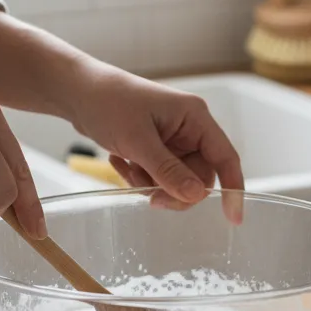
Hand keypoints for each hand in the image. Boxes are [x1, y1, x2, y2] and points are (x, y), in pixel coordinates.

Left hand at [68, 65, 244, 221]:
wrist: (77, 92)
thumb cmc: (109, 104)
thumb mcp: (138, 141)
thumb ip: (168, 171)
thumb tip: (196, 196)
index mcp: (195, 118)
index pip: (226, 158)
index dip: (233, 189)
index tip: (233, 218)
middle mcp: (189, 129)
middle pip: (199, 177)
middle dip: (174, 190)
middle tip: (149, 196)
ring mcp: (172, 140)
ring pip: (176, 181)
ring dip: (151, 184)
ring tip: (126, 167)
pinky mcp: (156, 148)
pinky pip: (158, 176)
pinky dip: (139, 177)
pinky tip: (119, 162)